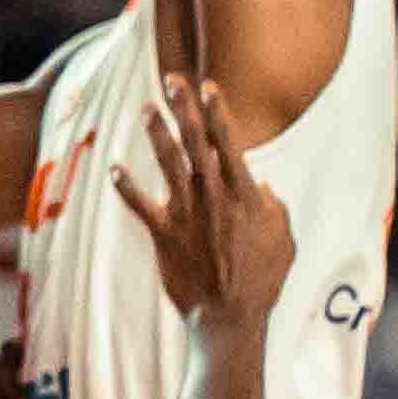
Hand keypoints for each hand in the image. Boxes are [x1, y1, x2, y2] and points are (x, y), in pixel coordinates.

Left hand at [127, 72, 288, 335]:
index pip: (229, 143)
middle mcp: (213, 198)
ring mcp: (186, 215)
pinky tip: (115, 167)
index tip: (209, 86)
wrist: (229, 318)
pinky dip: (126, 186)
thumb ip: (274, 208)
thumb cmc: (262, 281)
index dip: (218, 112)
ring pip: (168, 165)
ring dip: (156, 134)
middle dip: (184, 109)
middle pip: (196, 143)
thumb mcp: (283, 239)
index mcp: (244, 196)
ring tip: (146, 109)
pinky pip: (140, 205)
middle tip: (172, 80)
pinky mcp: (164, 235)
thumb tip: (263, 187)